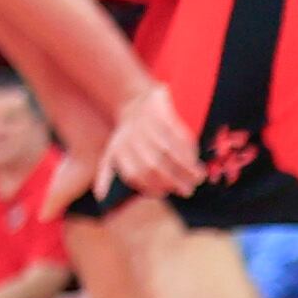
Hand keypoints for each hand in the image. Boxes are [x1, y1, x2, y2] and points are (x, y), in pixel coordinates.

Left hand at [100, 82, 201, 199]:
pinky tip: (196, 160)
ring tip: (197, 178)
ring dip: (185, 167)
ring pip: (167, 151)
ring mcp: (147, 125)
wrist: (134, 101)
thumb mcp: (110, 151)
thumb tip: (99, 195)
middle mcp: (132, 138)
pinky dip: (188, 150)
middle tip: (187, 191)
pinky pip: (177, 135)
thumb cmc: (126, 136)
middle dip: (172, 180)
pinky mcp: (161, 113)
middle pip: (153, 165)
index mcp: (119, 149)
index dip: (151, 186)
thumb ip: (106, 174)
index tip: (165, 193)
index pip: (135, 174)